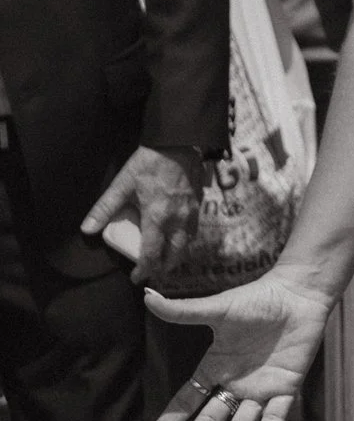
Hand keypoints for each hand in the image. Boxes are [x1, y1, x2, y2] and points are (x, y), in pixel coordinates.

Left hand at [81, 146, 201, 284]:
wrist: (179, 142)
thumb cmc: (149, 163)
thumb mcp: (122, 184)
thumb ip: (105, 208)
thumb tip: (87, 229)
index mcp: (158, 218)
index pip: (152, 254)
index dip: (144, 270)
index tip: (136, 278)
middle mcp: (178, 220)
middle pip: (176, 254)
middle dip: (165, 268)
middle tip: (153, 273)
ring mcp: (191, 212)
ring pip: (188, 243)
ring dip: (177, 255)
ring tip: (166, 258)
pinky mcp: (199, 203)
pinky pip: (194, 229)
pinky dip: (185, 239)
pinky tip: (178, 235)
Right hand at [144, 272, 330, 420]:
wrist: (299, 292)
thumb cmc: (259, 298)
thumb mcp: (217, 309)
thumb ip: (182, 311)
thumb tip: (146, 296)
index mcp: (215, 368)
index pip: (184, 405)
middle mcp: (235, 384)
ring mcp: (261, 388)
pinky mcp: (287, 386)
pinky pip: (274, 419)